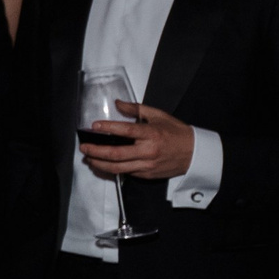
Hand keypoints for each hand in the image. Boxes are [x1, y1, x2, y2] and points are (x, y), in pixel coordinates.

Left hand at [79, 101, 194, 181]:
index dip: (108, 128)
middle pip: (116, 154)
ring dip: (100, 164)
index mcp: (152, 134)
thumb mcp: (158, 115)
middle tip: (84, 148)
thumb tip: (117, 104)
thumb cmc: (176, 133)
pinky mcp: (147, 175)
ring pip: (118, 168)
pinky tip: (102, 165)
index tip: (94, 126)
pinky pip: (126, 174)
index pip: (126, 131)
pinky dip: (112, 170)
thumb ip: (136, 109)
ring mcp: (147, 165)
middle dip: (96, 151)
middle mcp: (148, 151)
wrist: (194, 154)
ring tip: (89, 158)